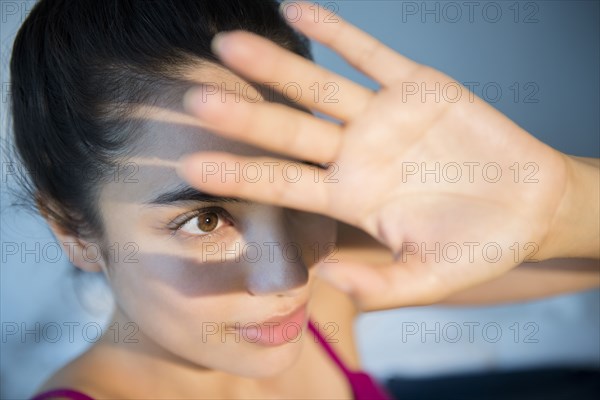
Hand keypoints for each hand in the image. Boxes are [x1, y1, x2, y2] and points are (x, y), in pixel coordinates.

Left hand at [178, 2, 594, 309]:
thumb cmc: (477, 247)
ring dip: (276, 67)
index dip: (240, 175)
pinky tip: (296, 8)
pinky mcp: (417, 87)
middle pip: (289, 131)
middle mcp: (357, 154)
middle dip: (244, 117)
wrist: (529, 209)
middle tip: (193, 100)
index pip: (283, 185)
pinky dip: (337, 31)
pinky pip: (370, 54)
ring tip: (228, 45)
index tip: (192, 169)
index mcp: (352, 199)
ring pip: (319, 87)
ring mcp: (383, 118)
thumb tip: (325, 281)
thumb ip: (379, 287)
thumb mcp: (428, 277)